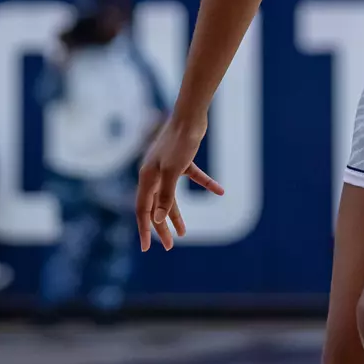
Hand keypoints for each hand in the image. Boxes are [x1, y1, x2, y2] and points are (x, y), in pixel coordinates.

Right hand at [133, 113, 223, 251]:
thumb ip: (165, 196)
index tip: (146, 248)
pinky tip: (221, 190)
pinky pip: (193, 177)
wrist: (190, 115)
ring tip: (184, 232)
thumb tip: (158, 220)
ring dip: (177, 214)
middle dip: (161, 228)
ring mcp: (167, 166)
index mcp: (147, 178)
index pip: (143, 210)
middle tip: (169, 247)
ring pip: (170, 196)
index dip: (144, 230)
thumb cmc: (179, 142)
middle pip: (156, 206)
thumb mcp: (173, 172)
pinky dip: (206, 183)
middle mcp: (153, 173)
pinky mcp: (182, 159)